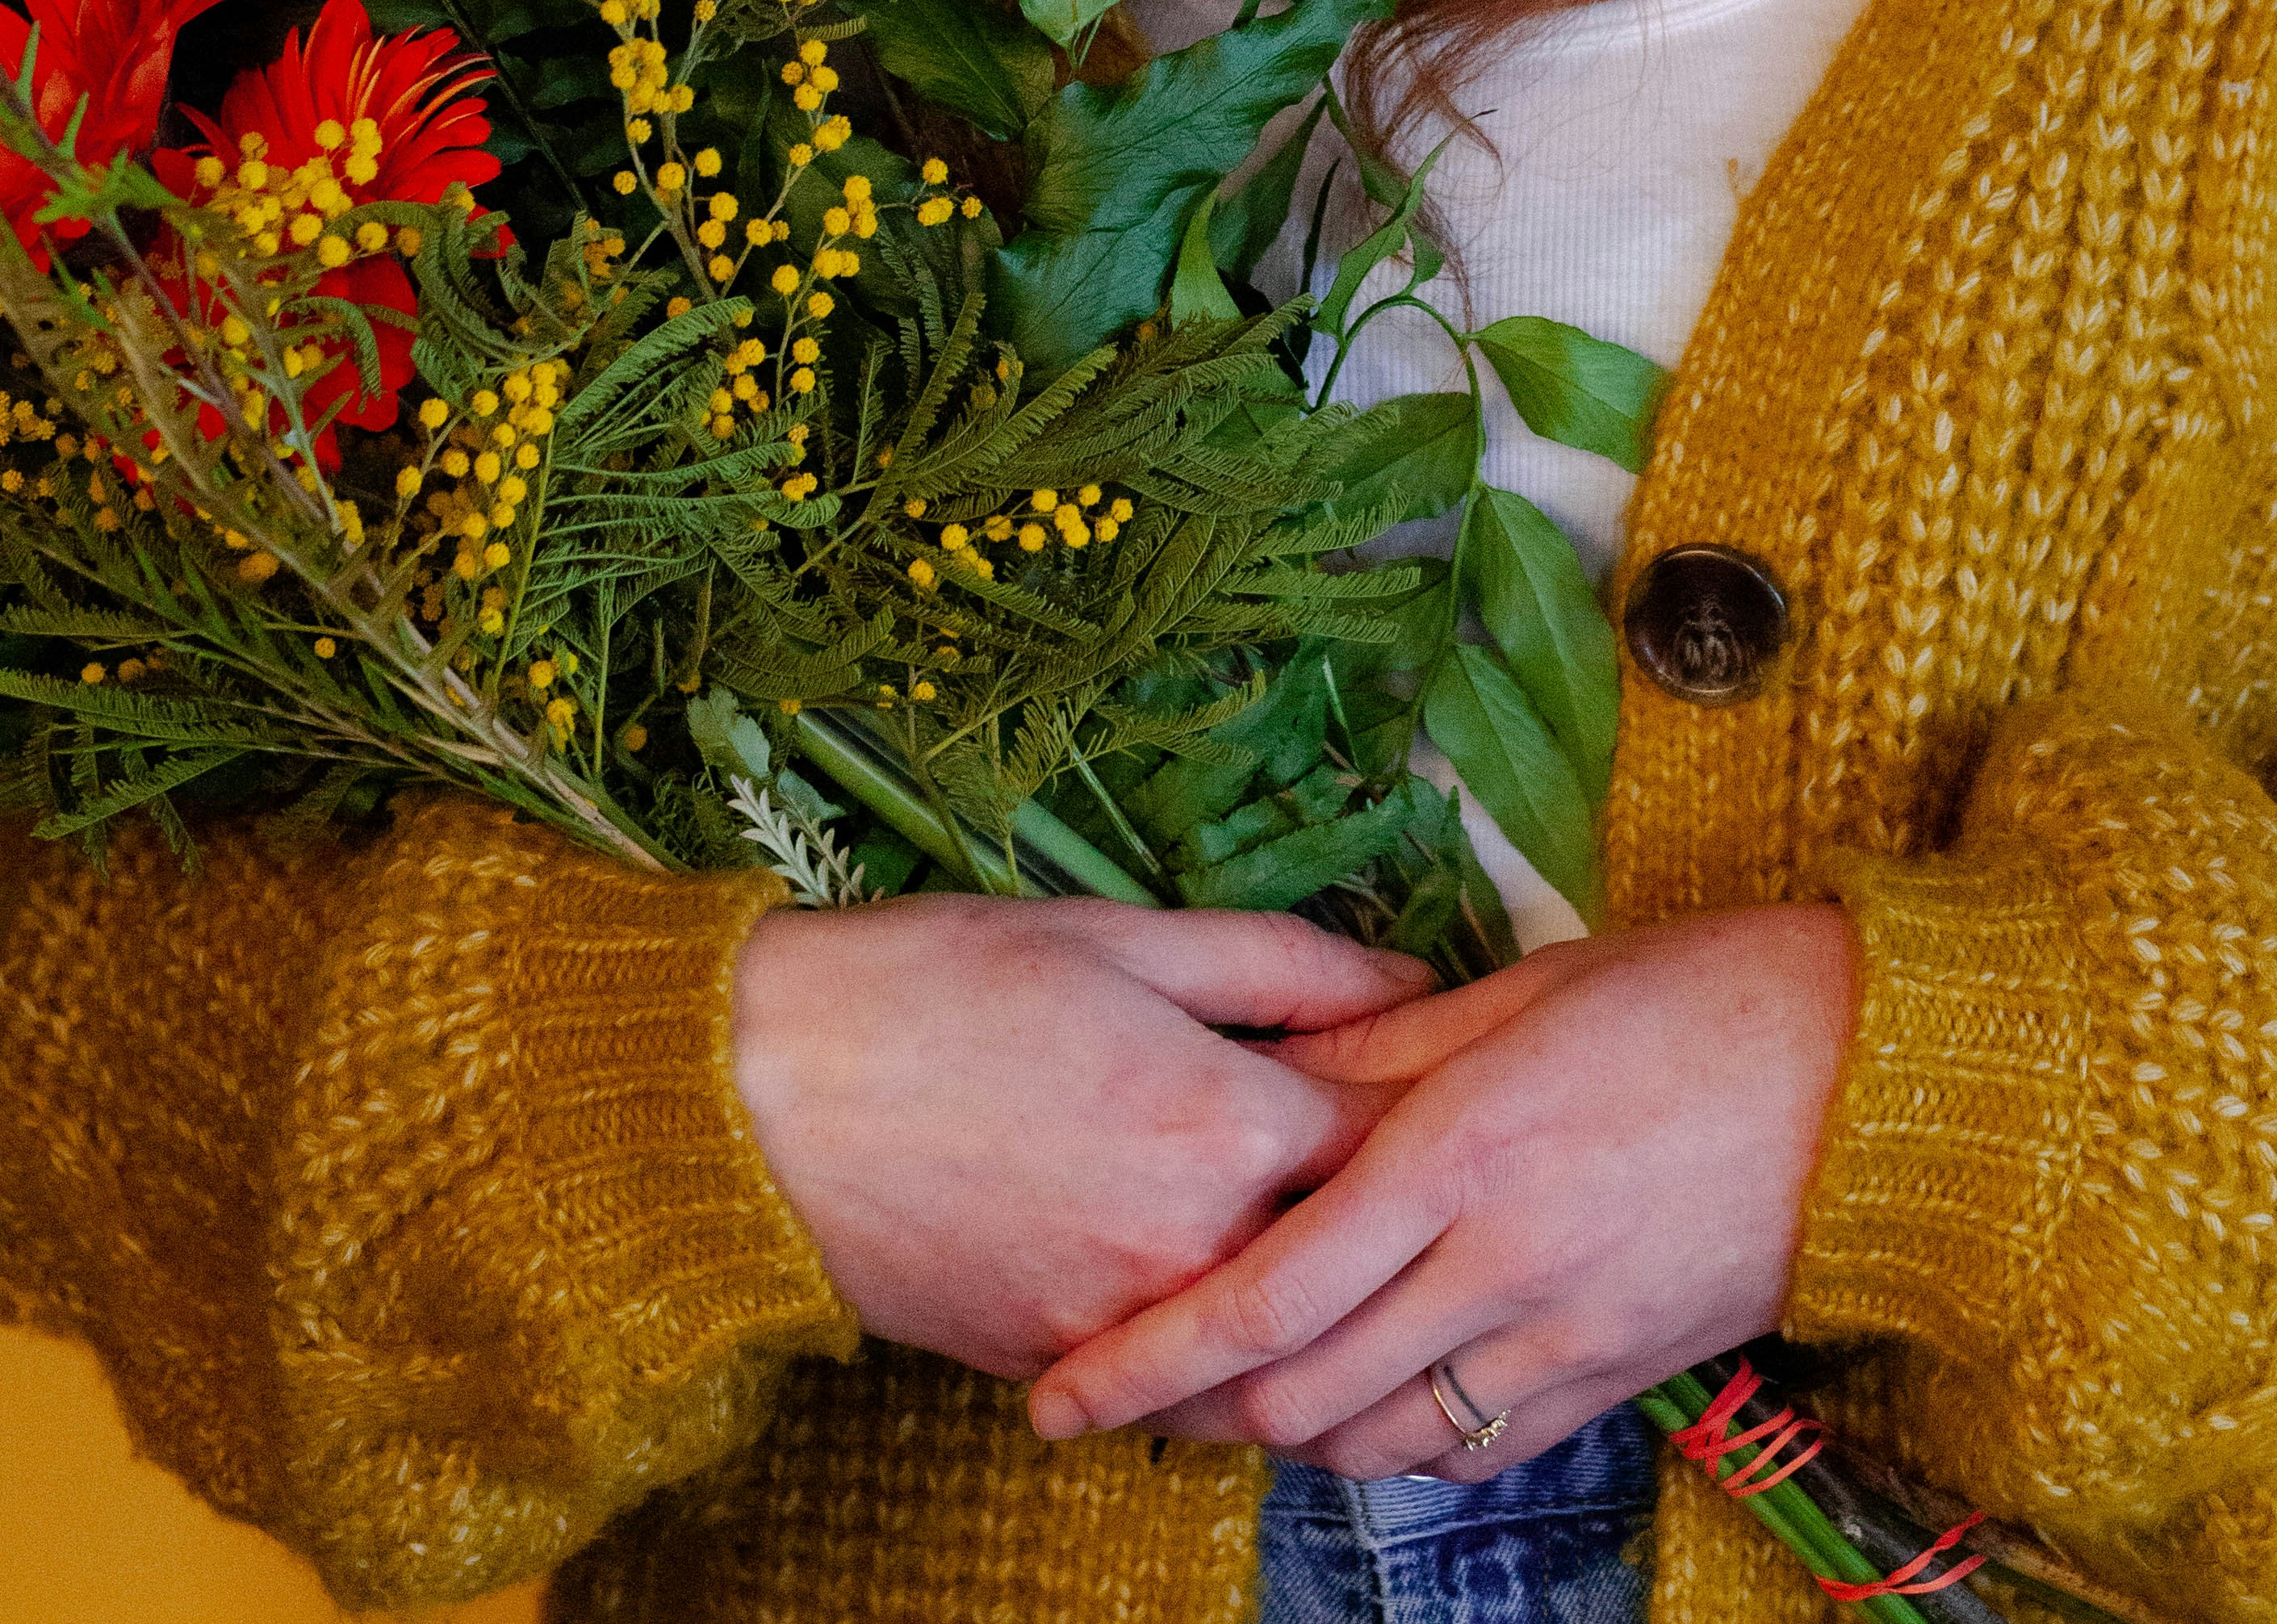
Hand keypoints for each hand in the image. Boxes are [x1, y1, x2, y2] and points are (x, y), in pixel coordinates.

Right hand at [729, 895, 1426, 1379]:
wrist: (765, 1094)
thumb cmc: (941, 985)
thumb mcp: (1124, 935)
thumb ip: (1285, 967)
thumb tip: (1412, 989)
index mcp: (1225, 1123)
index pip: (1399, 1145)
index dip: (1444, 1113)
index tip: (1471, 1092)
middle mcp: (1193, 1247)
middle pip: (1354, 1265)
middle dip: (1401, 1227)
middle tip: (1436, 1186)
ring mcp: (1123, 1325)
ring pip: (1272, 1351)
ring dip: (1316, 1312)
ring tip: (1346, 1255)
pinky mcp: (1058, 1366)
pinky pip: (1176, 1381)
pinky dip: (1217, 1352)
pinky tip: (1227, 1295)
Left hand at [1025, 901, 1858, 1475]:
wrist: (1870, 1081)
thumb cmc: (1694, 997)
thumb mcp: (1523, 988)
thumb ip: (1383, 1038)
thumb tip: (1273, 1066)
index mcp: (1462, 1148)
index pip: (1268, 1291)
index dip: (1151, 1357)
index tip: (1062, 1390)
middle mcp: (1500, 1260)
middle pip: (1301, 1392)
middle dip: (1192, 1414)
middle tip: (1119, 1394)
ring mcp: (1562, 1336)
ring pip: (1375, 1441)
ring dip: (1284, 1435)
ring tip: (1219, 1402)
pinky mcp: (1614, 1380)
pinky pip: (1469, 1451)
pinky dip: (1390, 1442)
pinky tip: (1354, 1401)